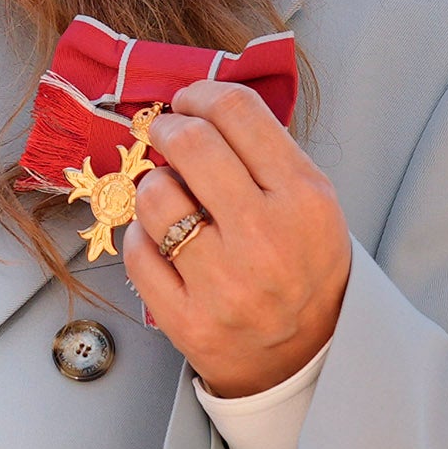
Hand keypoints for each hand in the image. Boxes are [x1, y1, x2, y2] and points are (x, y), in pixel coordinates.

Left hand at [117, 77, 349, 399]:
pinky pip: (136, 249)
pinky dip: (141, 236)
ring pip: (154, 195)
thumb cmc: (301, 264)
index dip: (202, 94)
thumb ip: (264, 154)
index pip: (238, 112)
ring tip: (169, 196)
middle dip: (167, 128)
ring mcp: (224, 282)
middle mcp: (265, 237)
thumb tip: (196, 107)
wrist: (304, 354)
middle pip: (190, 143)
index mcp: (304, 198)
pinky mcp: (187, 319)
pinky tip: (161, 240)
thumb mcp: (310, 203)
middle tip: (164, 134)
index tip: (189, 101)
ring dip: (153, 186)